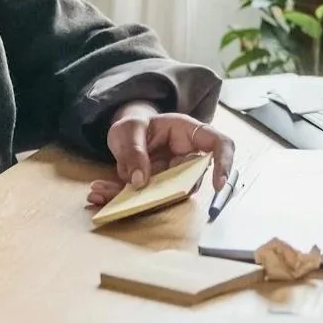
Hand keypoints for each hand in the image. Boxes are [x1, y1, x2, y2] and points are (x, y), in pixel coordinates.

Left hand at [87, 105, 235, 207]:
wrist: (125, 131)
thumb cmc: (135, 123)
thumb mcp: (130, 128)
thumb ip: (134, 150)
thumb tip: (140, 181)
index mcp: (188, 132)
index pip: (219, 144)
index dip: (224, 163)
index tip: (217, 185)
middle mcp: (185, 157)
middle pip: (191, 179)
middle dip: (164, 192)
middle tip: (132, 192)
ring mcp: (171, 175)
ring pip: (163, 195)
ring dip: (132, 199)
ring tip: (98, 192)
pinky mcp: (155, 189)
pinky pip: (143, 199)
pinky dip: (118, 199)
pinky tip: (97, 193)